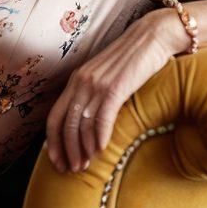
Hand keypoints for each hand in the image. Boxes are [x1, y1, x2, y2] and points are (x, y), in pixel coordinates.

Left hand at [45, 16, 176, 173]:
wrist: (153, 37)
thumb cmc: (133, 60)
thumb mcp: (106, 77)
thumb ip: (95, 95)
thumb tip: (89, 123)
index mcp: (76, 80)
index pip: (55, 116)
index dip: (52, 141)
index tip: (55, 161)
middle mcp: (82, 81)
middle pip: (65, 124)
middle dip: (67, 150)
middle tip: (72, 170)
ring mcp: (97, 84)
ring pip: (82, 124)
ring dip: (83, 149)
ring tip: (86, 166)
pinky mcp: (115, 87)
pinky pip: (102, 117)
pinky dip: (99, 137)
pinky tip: (101, 150)